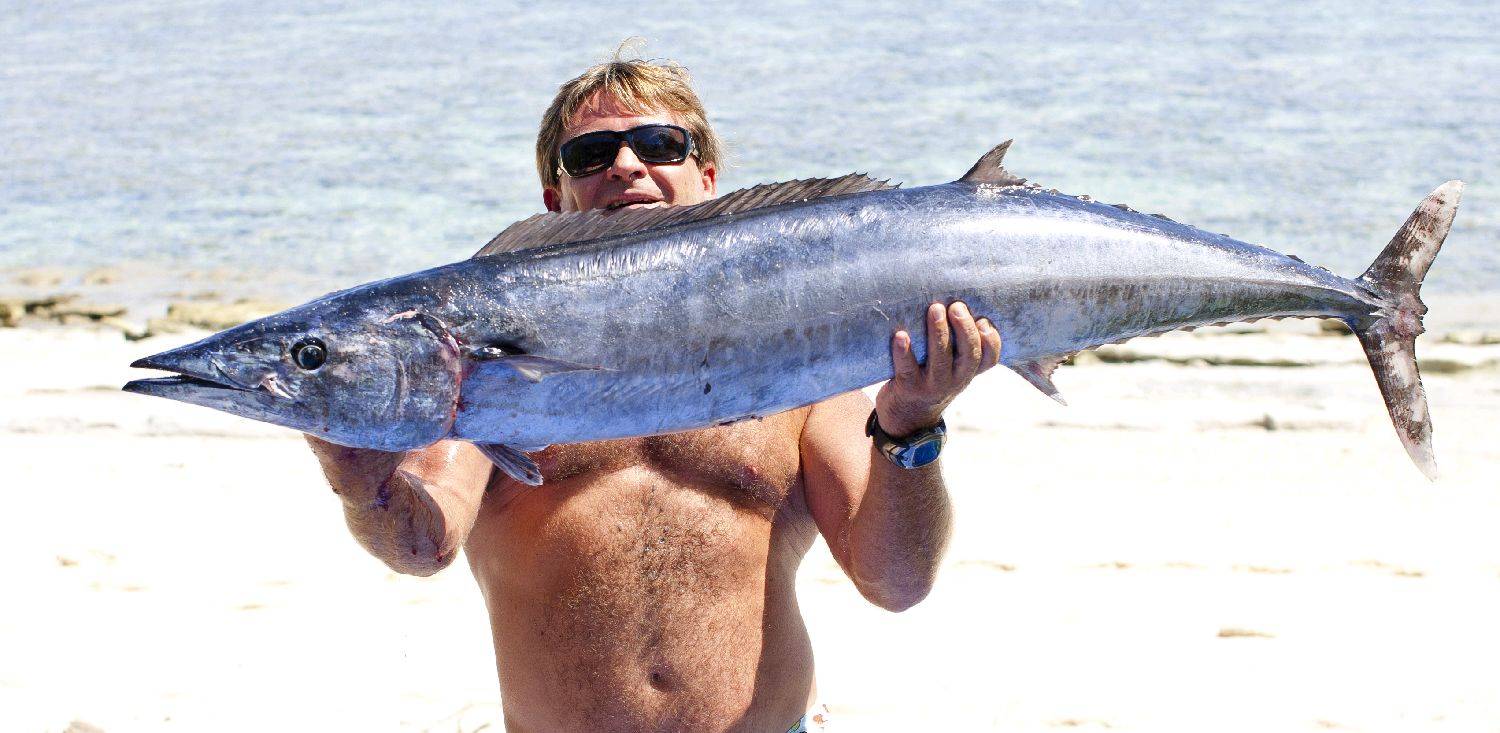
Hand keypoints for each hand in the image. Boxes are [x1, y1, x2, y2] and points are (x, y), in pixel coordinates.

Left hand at [875, 301, 1000, 436]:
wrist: (906, 418)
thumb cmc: (929, 380)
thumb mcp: (950, 367)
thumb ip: (956, 344)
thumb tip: (954, 300)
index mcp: (967, 372)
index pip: (990, 358)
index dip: (991, 341)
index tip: (984, 321)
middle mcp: (955, 380)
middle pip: (969, 355)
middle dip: (965, 329)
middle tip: (956, 306)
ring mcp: (933, 386)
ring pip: (941, 359)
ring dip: (938, 332)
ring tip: (934, 309)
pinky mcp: (909, 389)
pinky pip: (907, 368)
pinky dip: (903, 351)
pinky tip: (901, 335)